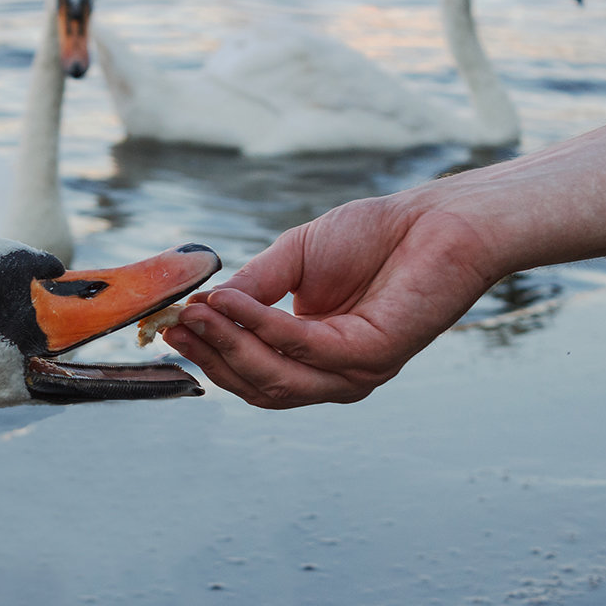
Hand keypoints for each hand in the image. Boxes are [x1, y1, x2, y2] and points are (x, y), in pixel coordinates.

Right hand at [163, 195, 498, 407]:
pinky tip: (232, 302)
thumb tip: (198, 305)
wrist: (438, 219)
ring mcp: (355, 371)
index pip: (251, 374)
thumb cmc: (373, 235)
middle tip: (173, 325)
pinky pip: (303, 348)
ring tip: (195, 313)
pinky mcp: (373, 355)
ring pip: (276, 377)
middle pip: (257, 386)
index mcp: (314, 355)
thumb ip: (252, 286)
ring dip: (228, 346)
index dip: (208, 354)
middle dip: (210, 356)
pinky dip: (261, 325)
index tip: (168, 326)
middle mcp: (333, 374)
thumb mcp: (292, 258)